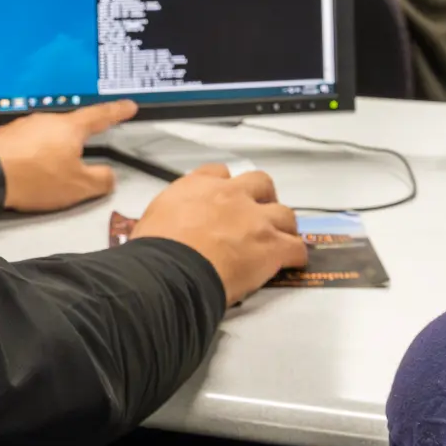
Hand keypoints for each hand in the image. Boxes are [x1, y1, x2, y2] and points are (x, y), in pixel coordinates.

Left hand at [0, 100, 137, 212]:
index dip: (117, 111)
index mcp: (71, 127)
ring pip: (49, 138)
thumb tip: (109, 176)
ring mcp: (26, 126)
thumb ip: (100, 180)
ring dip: (54, 152)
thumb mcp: (78, 186)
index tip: (128, 106)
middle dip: (79, 143)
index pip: (101, 115)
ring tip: (51, 175)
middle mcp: (48, 120)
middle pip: (72, 128)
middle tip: (82, 160)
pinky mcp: (8, 137)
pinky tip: (31, 172)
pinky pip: (29, 145)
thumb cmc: (35, 177)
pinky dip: (35, 157)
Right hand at [129, 165, 305, 304]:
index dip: (226, 186)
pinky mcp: (271, 247)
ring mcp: (254, 219)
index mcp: (197, 187)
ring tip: (281, 238)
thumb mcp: (150, 220)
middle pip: (260, 183)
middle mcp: (229, 196)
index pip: (219, 173)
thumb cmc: (155, 252)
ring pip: (284, 214)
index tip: (226, 196)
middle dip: (263, 197)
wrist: (169, 271)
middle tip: (259, 213)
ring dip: (283, 226)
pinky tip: (291, 262)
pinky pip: (295, 248)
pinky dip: (295, 256)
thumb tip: (165, 228)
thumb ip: (169, 215)